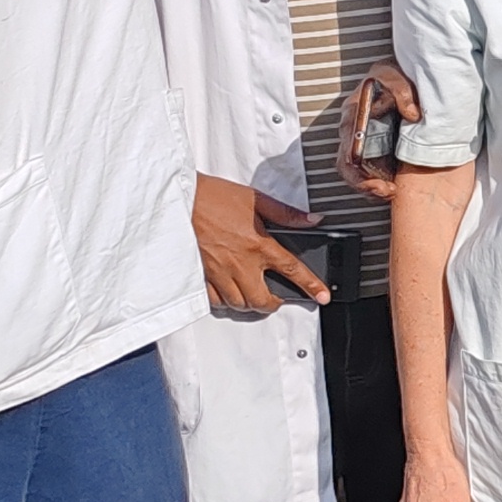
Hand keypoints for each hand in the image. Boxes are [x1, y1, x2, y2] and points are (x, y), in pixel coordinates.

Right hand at [194, 174, 327, 311]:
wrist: (180, 198)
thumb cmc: (214, 196)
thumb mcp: (256, 199)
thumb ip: (286, 214)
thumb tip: (311, 220)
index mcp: (258, 244)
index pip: (292, 270)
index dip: (311, 285)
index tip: (322, 296)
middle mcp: (240, 262)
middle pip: (261, 300)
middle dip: (273, 304)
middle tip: (277, 298)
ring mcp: (219, 272)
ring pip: (238, 304)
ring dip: (249, 303)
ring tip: (253, 293)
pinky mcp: (200, 275)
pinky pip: (215, 300)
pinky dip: (224, 301)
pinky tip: (228, 292)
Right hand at [336, 65, 423, 202]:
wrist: (403, 77)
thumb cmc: (393, 75)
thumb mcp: (394, 74)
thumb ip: (400, 89)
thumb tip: (412, 113)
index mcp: (353, 113)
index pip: (347, 147)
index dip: (358, 169)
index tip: (378, 180)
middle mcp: (352, 130)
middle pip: (348, 166)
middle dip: (364, 184)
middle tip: (387, 191)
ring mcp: (361, 141)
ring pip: (356, 173)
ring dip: (372, 187)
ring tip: (390, 192)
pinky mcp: (373, 148)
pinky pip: (368, 171)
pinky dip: (378, 183)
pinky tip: (392, 187)